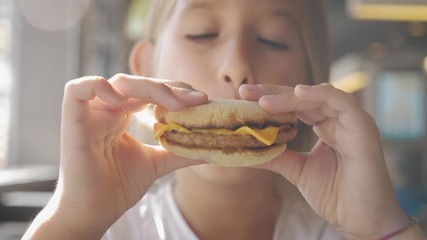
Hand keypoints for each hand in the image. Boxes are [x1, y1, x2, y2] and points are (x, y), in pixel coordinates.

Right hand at [24, 74, 207, 238]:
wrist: (94, 212)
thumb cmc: (119, 186)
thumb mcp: (156, 163)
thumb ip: (180, 152)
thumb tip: (211, 148)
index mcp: (123, 114)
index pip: (151, 90)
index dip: (176, 91)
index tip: (202, 101)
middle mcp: (107, 109)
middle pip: (139, 83)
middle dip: (170, 88)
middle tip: (196, 99)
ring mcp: (90, 112)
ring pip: (118, 82)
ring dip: (149, 87)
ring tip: (173, 103)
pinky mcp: (72, 120)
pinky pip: (77, 90)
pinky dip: (99, 87)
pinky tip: (122, 101)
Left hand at [240, 83, 408, 238]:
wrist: (360, 221)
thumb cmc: (334, 195)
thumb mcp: (297, 170)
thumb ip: (275, 156)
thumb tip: (244, 150)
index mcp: (325, 125)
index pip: (294, 104)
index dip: (270, 98)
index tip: (243, 96)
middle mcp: (338, 119)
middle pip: (303, 96)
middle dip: (273, 92)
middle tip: (245, 92)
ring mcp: (351, 122)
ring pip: (319, 96)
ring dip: (289, 97)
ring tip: (264, 101)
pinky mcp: (363, 129)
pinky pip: (343, 103)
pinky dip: (321, 95)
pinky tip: (299, 93)